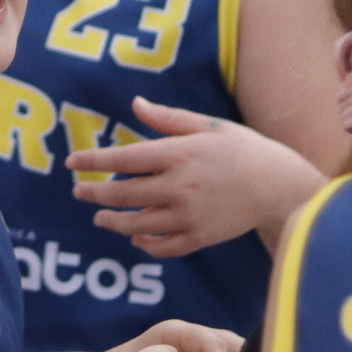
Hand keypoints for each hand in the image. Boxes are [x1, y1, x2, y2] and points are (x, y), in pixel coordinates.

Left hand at [69, 98, 324, 256]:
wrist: (279, 187)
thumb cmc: (243, 149)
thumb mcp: (207, 125)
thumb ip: (167, 118)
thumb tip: (135, 105)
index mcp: (179, 154)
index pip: (123, 159)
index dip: (93, 161)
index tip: (72, 163)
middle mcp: (179, 187)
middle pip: (123, 195)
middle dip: (94, 195)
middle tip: (79, 192)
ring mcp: (188, 216)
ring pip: (137, 225)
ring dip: (113, 223)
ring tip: (100, 219)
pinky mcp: (199, 238)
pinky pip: (163, 247)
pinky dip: (145, 244)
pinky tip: (135, 237)